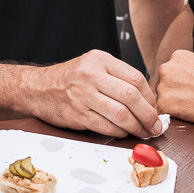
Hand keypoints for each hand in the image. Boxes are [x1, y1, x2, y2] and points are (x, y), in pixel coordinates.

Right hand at [23, 49, 160, 137]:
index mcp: (99, 59)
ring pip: (121, 114)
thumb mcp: (92, 65)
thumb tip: (147, 99)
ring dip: (137, 127)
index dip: (150, 97)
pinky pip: (106, 126)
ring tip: (144, 132)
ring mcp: (83, 95)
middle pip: (131, 96)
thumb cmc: (70, 79)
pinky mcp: (77, 114)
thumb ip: (117, 76)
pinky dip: (120, 132)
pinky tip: (125, 132)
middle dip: (149, 115)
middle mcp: (91, 75)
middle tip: (156, 126)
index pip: (135, 78)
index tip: (156, 109)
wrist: (37, 88)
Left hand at [155, 50, 193, 127]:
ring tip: (192, 105)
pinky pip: (165, 111)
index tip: (190, 88)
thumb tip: (182, 75)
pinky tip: (189, 112)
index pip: (170, 70)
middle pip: (164, 83)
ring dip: (173, 102)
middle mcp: (166, 68)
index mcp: (176, 56)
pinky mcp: (165, 104)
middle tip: (191, 98)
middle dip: (174, 91)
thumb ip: (188, 66)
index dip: (180, 81)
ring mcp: (164, 86)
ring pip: (163, 97)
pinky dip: (174, 114)